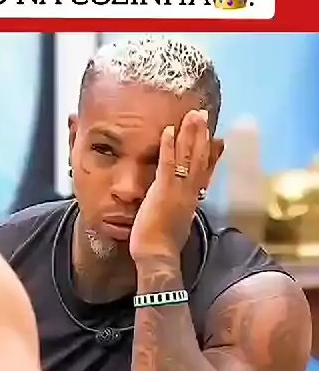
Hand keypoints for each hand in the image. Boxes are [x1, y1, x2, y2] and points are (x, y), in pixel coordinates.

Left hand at [129, 109, 209, 262]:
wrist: (159, 257)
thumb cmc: (163, 245)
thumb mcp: (178, 222)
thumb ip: (182, 209)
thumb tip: (186, 205)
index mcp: (192, 199)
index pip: (203, 170)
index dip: (207, 150)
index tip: (212, 134)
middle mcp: (189, 192)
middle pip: (199, 158)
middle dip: (200, 134)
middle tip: (202, 114)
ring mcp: (178, 190)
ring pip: (187, 157)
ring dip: (189, 134)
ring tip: (192, 115)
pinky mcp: (163, 191)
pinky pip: (167, 164)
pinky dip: (168, 146)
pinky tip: (168, 130)